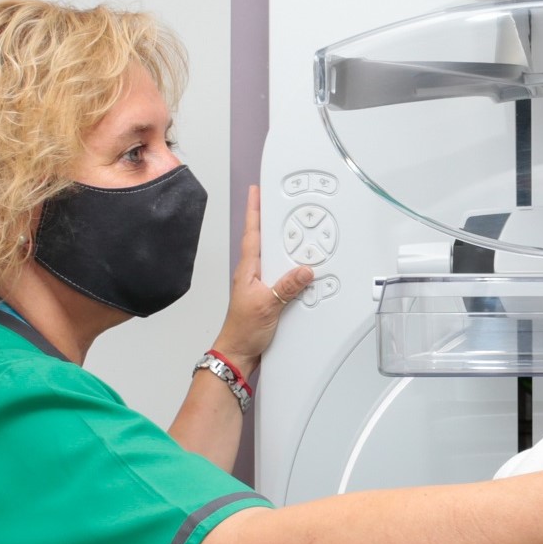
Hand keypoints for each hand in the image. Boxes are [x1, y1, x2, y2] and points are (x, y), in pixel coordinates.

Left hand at [211, 185, 314, 377]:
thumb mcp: (267, 305)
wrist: (238, 352)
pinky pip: (283, 274)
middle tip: (281, 202)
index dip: (254, 210)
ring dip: (285, 245)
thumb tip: (304, 270)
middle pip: (265, 240)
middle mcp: (253, 273)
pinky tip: (302, 268)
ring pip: (275, 257)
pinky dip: (292, 266)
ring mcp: (260, 283)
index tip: (257, 190)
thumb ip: (287, 286)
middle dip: (273, 220)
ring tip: (298, 231)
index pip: (252, 232)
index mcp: (248, 268)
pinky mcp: (268, 295)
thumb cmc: (242, 330)